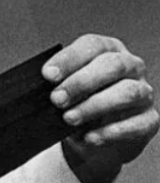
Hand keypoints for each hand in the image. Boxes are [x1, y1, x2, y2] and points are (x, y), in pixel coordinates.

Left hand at [43, 34, 158, 182]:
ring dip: (95, 105)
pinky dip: (111, 131)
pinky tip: (89, 137)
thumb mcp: (62, 89)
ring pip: (127, 92)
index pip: (92, 45)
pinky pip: (137, 123)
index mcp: (107, 50)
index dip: (70, 59)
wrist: (91, 137)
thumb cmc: (75, 104)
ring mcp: (143, 93)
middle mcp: (130, 67)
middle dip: (81, 82)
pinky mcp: (149, 120)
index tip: (47, 75)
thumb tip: (35, 87)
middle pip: (112, 65)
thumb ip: (55, 84)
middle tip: (56, 99)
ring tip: (69, 118)